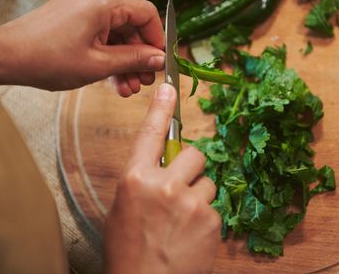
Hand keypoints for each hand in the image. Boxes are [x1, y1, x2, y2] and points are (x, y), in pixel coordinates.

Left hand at [0, 0, 164, 95]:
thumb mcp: (99, 64)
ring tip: (129, 88)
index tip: (161, 63)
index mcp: (103, 2)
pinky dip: (108, 54)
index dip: (157, 40)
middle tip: (145, 82)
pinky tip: (114, 80)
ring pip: (116, 33)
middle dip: (139, 56)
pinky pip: (100, 33)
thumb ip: (134, 60)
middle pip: (131, 25)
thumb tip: (161, 59)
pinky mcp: (73, 15)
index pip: (146, 14)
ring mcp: (82, 5)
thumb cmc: (48, 60)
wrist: (4, 57)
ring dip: (124, 60)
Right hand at [104, 83, 220, 273]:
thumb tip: (163, 164)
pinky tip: (190, 238)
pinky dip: (205, 220)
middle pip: (194, 154)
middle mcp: (163, 185)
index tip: (169, 88)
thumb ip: (143, 181)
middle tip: (181, 189)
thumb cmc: (129, 251)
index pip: (149, 134)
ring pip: (207, 183)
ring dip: (199, 197)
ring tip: (183, 222)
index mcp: (135, 180)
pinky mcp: (211, 220)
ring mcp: (190, 203)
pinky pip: (214, 208)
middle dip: (191, 168)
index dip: (160, 108)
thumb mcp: (124, 209)